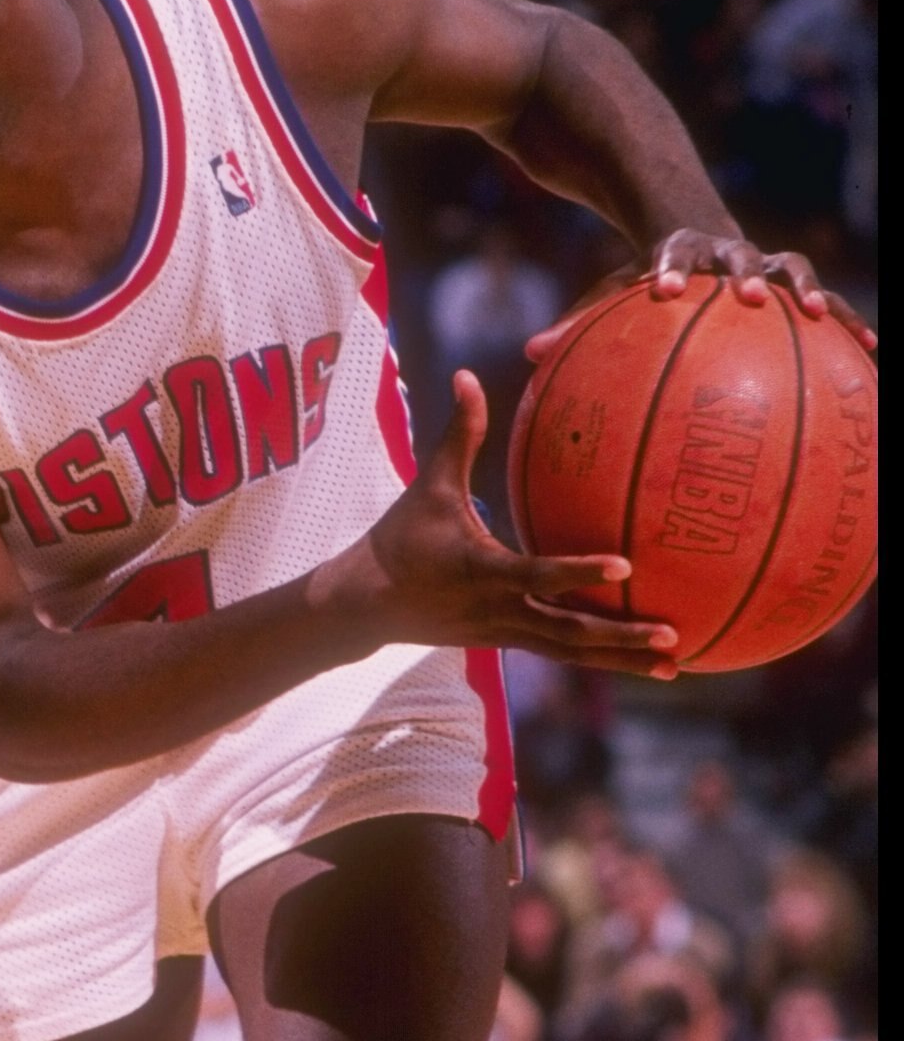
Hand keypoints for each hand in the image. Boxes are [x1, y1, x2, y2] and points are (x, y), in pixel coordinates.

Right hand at [339, 373, 681, 676]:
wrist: (367, 604)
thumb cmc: (400, 537)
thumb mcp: (428, 484)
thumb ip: (459, 434)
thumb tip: (466, 374)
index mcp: (481, 570)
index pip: (536, 574)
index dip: (579, 572)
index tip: (626, 566)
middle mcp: (498, 610)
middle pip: (567, 631)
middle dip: (620, 637)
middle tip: (672, 636)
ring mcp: (505, 632)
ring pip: (570, 652)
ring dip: (621, 659)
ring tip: (673, 666)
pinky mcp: (508, 642)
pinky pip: (562, 652)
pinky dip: (601, 659)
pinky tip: (641, 661)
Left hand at [526, 230, 875, 360]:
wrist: (695, 225)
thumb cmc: (649, 273)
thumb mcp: (612, 289)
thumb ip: (576, 322)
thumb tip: (529, 357)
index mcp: (680, 248)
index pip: (673, 252)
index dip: (670, 267)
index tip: (662, 287)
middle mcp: (728, 250)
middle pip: (743, 253)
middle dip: (746, 272)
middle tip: (747, 294)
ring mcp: (765, 263)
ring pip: (794, 269)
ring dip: (808, 290)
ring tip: (821, 317)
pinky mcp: (791, 285)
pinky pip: (826, 307)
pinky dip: (848, 324)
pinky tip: (873, 355)